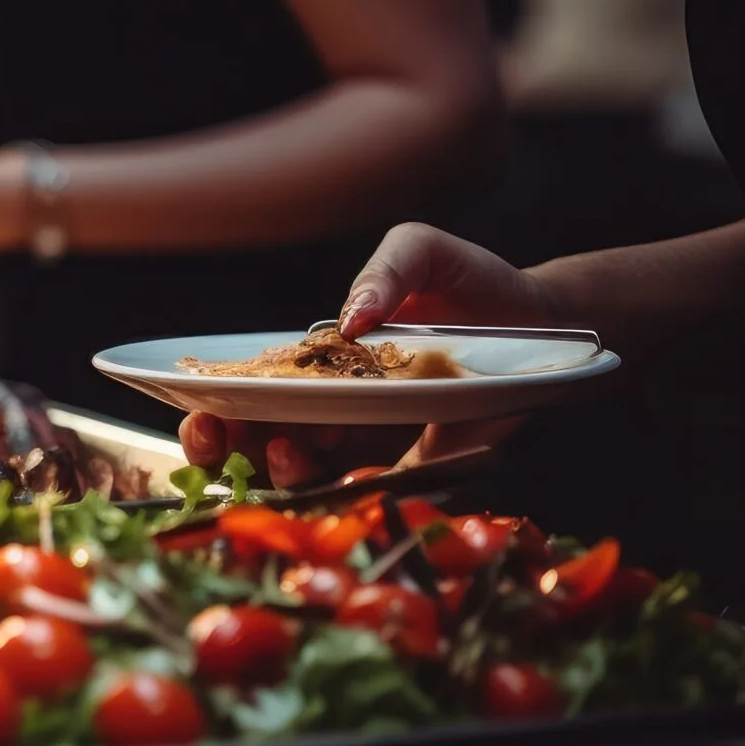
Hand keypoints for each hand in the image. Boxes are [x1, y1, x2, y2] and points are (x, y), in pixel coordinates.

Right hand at [178, 223, 561, 483]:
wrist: (544, 319)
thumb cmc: (470, 281)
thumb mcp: (421, 251)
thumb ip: (386, 268)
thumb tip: (350, 319)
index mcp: (316, 368)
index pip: (247, 397)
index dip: (212, 411)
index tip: (200, 413)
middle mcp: (335, 412)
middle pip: (259, 445)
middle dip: (226, 451)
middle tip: (216, 437)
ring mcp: (376, 443)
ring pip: (308, 478)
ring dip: (282, 474)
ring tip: (286, 450)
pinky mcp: (425, 466)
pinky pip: (385, 492)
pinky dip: (362, 494)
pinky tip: (353, 483)